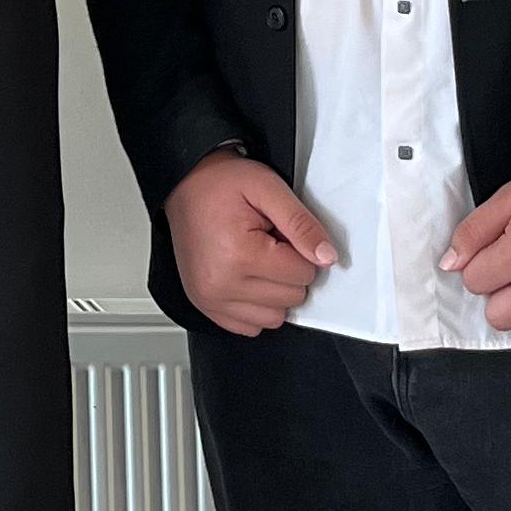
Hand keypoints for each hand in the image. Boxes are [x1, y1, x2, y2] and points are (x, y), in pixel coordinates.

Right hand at [163, 153, 335, 336]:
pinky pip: (250, 327)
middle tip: (266, 242)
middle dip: (287, 270)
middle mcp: (222, 284)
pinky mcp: (206, 306)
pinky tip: (246, 278)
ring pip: (275, 318)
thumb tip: (327, 257)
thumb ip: (301, 223)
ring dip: (274, 291)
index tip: (279, 232)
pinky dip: (256, 306)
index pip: (303, 274)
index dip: (299, 249)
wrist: (183, 184)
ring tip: (256, 260)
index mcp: (240, 255)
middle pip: (291, 298)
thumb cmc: (219, 184)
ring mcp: (211, 299)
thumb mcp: (268, 188)